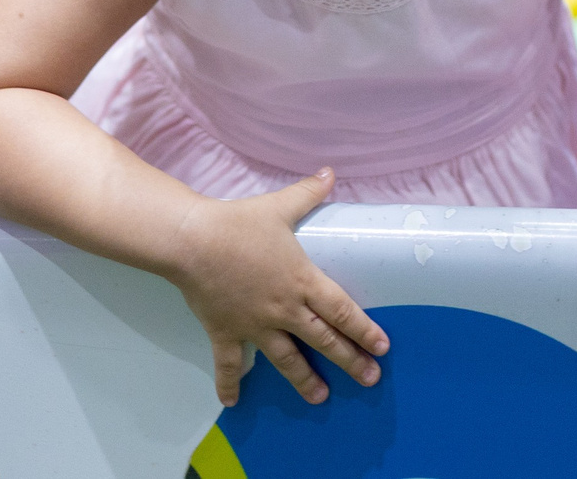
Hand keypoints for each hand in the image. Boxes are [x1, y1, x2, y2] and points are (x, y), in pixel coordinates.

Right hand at [164, 168, 387, 405]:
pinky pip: (230, 364)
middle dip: (349, 360)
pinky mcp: (226, 332)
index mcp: (302, 280)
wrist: (193, 241)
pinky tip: (232, 403)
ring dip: (305, 380)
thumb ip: (307, 194)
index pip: (342, 310)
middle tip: (370, 378)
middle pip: (323, 340)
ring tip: (321, 398)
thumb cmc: (238, 223)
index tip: (382, 347)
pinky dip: (229, 384)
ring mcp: (255, 325)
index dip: (364, 329)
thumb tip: (330, 172)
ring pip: (286, 359)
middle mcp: (284, 309)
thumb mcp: (278, 205)